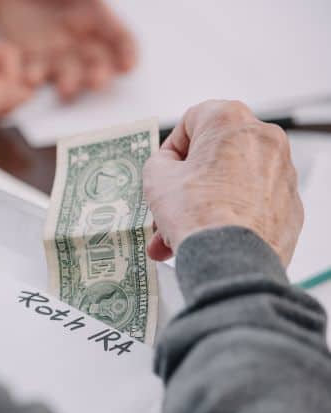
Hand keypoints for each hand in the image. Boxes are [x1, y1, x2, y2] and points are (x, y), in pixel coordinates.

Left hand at [0, 0, 135, 100]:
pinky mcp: (28, 61)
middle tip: (96, 82)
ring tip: (65, 90)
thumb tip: (98, 1)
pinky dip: (32, 79)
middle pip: (96, 63)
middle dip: (98, 75)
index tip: (128, 66)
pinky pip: (31, 72)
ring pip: (66, 73)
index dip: (127, 52)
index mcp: (96, 18)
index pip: (119, 38)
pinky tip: (31, 80)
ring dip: (68, 83)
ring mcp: (54, 54)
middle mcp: (79, 42)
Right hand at [143, 100, 302, 265]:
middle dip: (186, 183)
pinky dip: (229, 216)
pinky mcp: (290, 205)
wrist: (230, 259)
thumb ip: (160, 162)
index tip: (164, 169)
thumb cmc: (198, 214)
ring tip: (177, 233)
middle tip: (167, 204)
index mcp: (230, 120)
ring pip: (231, 182)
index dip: (172, 148)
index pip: (193, 120)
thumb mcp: (155, 177)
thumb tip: (168, 167)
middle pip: (214, 156)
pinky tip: (205, 238)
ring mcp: (282, 173)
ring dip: (202, 204)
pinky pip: (251, 204)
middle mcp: (264, 139)